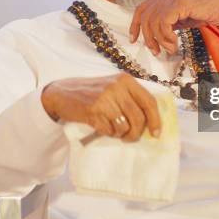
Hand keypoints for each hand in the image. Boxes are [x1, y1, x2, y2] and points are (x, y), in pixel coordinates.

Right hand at [41, 73, 160, 141]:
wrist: (62, 93)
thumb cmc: (92, 93)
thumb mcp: (113, 87)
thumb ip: (130, 98)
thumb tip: (151, 121)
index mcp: (126, 80)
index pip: (149, 101)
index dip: (155, 120)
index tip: (156, 133)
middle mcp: (117, 87)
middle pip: (138, 117)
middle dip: (136, 133)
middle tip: (129, 138)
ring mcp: (105, 98)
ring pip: (125, 126)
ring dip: (121, 134)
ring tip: (114, 131)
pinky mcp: (93, 110)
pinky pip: (110, 130)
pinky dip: (108, 133)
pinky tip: (102, 127)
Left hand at [129, 0, 218, 55]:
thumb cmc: (206, 14)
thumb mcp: (181, 19)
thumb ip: (168, 23)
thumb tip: (155, 38)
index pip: (142, 9)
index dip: (135, 25)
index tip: (134, 40)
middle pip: (145, 17)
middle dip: (148, 38)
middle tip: (157, 51)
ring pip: (154, 22)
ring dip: (160, 40)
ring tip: (171, 49)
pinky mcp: (179, 3)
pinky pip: (164, 23)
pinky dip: (167, 37)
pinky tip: (175, 44)